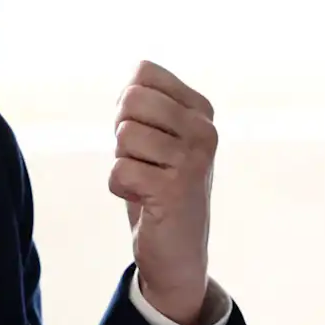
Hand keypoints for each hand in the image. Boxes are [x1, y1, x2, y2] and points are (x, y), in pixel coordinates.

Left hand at [111, 60, 217, 324]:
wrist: (178, 251)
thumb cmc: (158, 186)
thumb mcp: (157, 135)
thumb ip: (144, 102)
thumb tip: (133, 81)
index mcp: (201, 110)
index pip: (144, 73)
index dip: (128, 106)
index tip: (148, 136)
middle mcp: (205, 130)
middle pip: (131, 100)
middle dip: (122, 133)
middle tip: (143, 160)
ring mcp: (194, 159)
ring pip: (123, 136)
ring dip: (123, 163)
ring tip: (147, 180)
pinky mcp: (176, 189)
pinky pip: (119, 171)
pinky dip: (121, 188)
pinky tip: (146, 200)